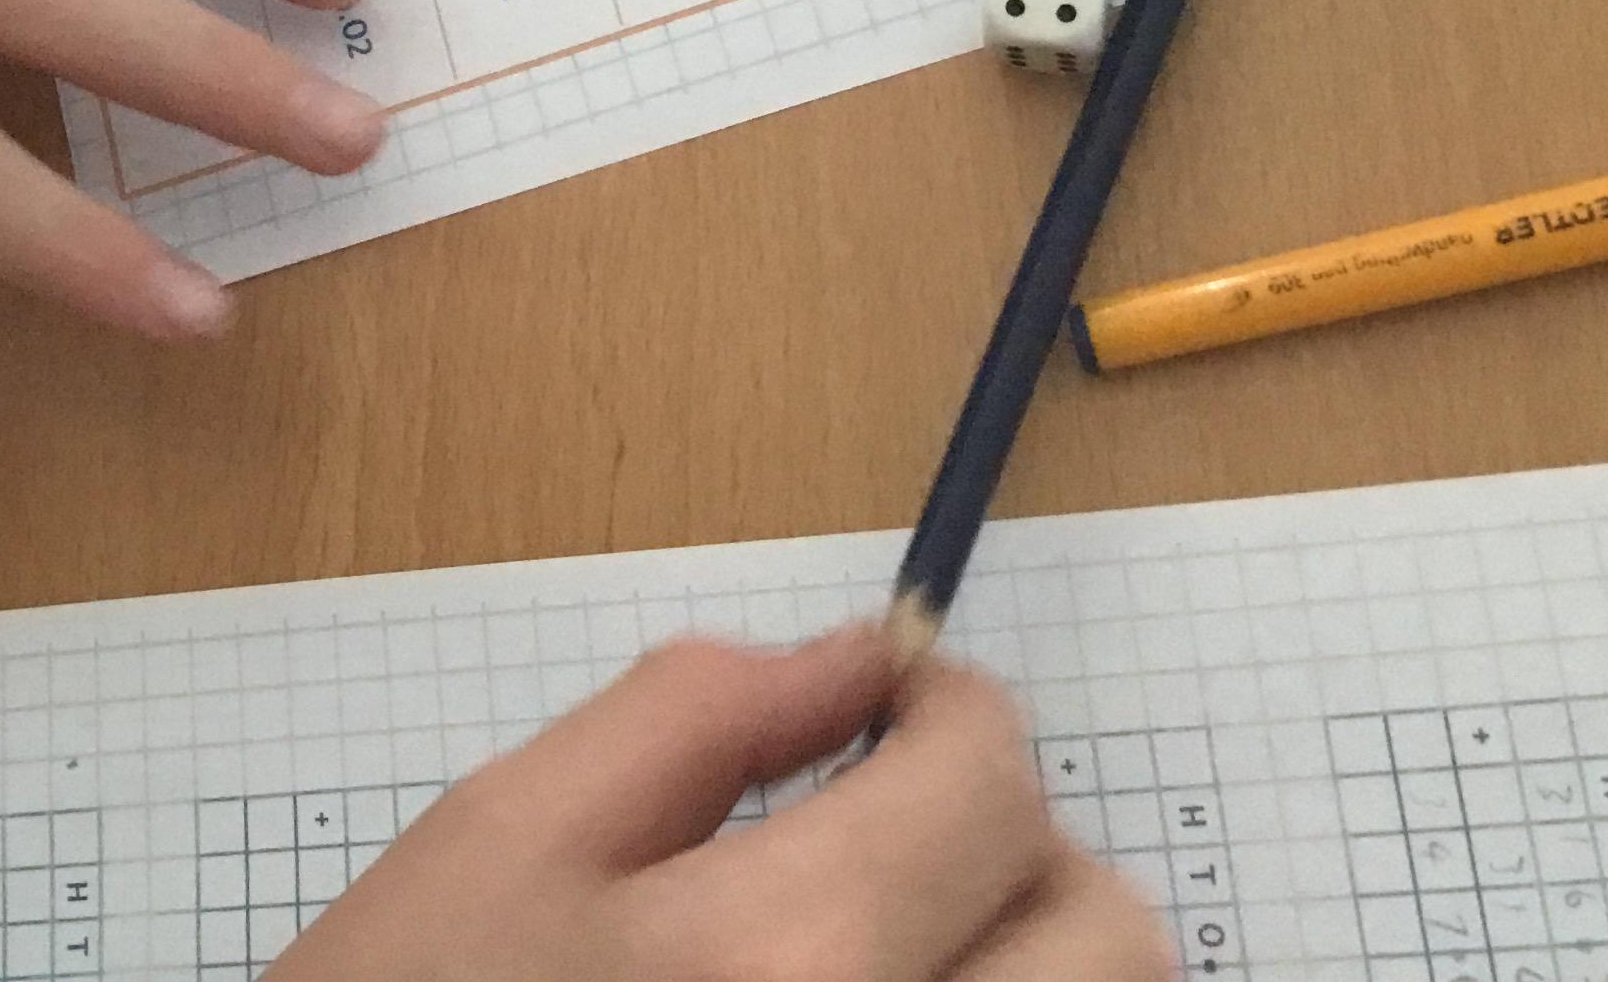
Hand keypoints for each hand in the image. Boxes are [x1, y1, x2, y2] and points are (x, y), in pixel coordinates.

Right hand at [267, 628, 1170, 981]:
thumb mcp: (497, 845)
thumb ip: (688, 720)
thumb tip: (853, 656)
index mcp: (779, 958)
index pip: (990, 782)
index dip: (953, 715)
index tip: (896, 713)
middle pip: (1109, 938)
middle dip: (1016, 853)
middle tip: (891, 844)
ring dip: (1018, 966)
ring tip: (883, 951)